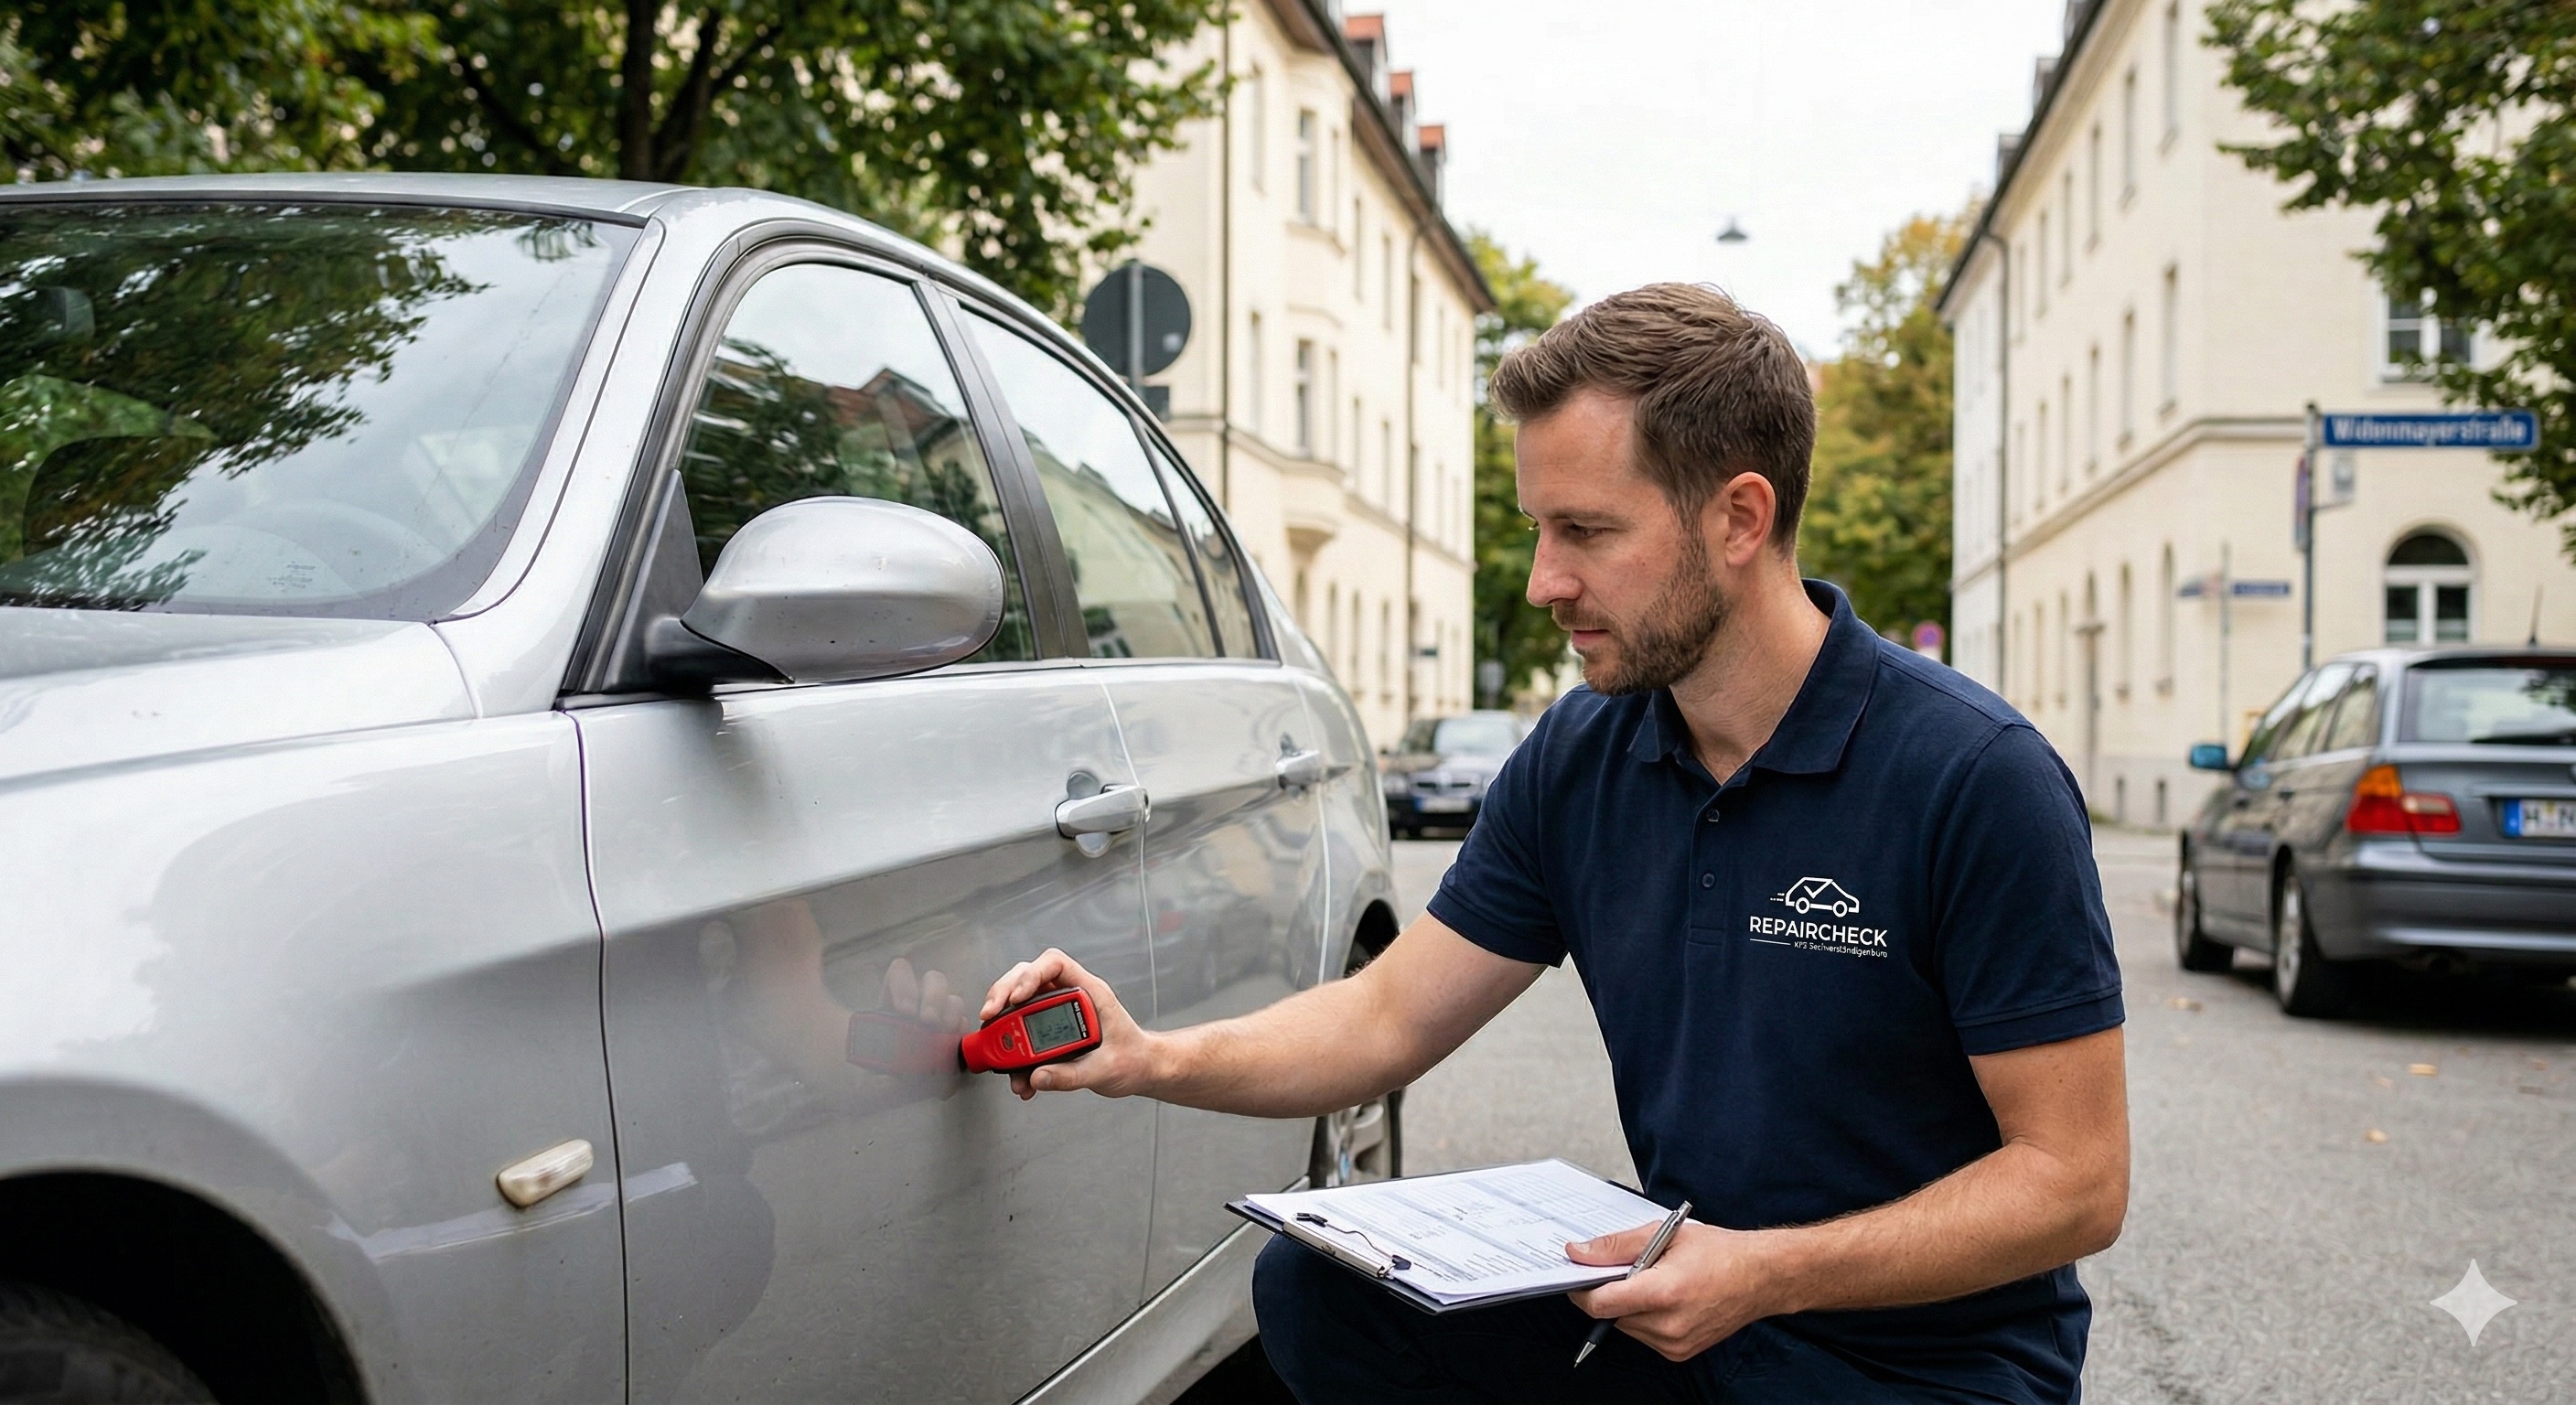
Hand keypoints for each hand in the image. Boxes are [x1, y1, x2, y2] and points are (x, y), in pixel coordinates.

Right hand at [980, 948, 1160, 1100]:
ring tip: (1000, 1055)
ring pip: (1020, 1005)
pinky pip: (1024, 1032)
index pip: (1055, 964)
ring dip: (1004, 1026)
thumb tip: (1037, 1076)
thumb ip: (1071, 1074)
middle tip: (990, 1017)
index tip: (1016, 997)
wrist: (1142, 1070)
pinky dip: (1015, 1052)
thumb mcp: (1105, 1069)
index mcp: (1089, 992)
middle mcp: (1070, 996)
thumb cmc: (1134, 1058)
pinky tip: (1020, 1076)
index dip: (1030, 975)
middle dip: (1003, 995)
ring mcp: (1058, 1011)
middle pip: (1027, 979)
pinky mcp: (1050, 1030)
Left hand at [1565, 1219, 1785, 1362]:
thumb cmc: (1720, 1252)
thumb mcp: (1665, 1234)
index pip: (1600, 1303)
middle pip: (1610, 1314)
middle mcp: (1668, 1325)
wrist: (1761, 1277)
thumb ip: (1616, 1247)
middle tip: (1628, 1268)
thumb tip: (1578, 1254)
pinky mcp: (1680, 1353)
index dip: (1582, 1289)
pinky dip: (1644, 1317)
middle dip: (1609, 1291)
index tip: (1578, 1275)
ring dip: (1627, 1305)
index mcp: (1663, 1292)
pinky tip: (1666, 1298)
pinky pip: (1644, 1335)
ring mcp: (1675, 1343)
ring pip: (1625, 1325)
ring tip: (1655, 1281)